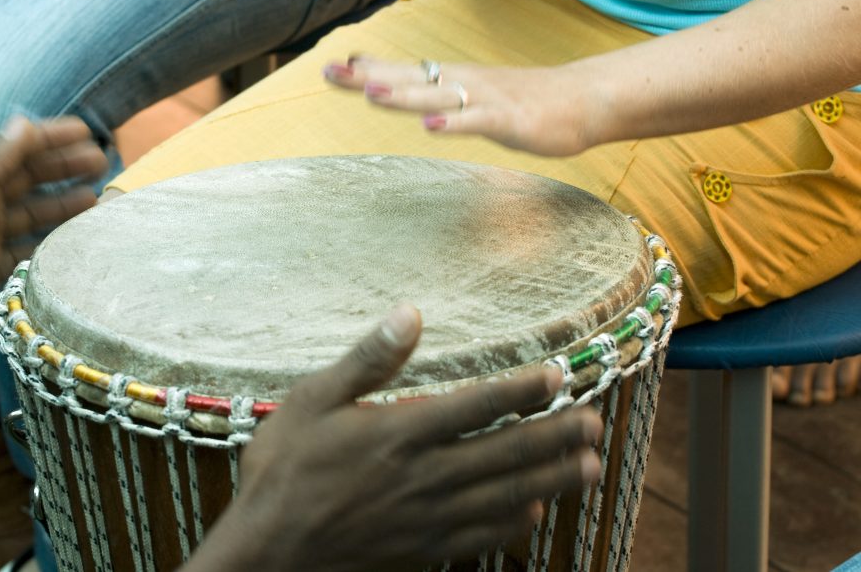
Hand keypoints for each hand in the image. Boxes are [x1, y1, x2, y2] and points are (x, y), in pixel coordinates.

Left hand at [0, 116, 107, 357]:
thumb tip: (24, 124)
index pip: (16, 151)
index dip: (50, 138)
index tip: (85, 132)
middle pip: (31, 179)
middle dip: (66, 167)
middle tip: (102, 162)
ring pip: (38, 212)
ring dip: (67, 202)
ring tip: (99, 197)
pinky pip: (35, 247)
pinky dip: (57, 241)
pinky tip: (80, 237)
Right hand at [191, 305, 601, 571]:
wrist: (267, 549)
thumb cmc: (284, 469)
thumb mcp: (311, 400)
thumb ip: (366, 359)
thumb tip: (410, 314)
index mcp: (398, 433)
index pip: (477, 406)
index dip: (523, 390)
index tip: (558, 375)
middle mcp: (423, 475)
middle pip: (505, 453)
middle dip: (555, 435)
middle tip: (594, 421)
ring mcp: (425, 516)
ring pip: (503, 496)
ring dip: (551, 479)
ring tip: (588, 466)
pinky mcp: (420, 547)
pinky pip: (480, 536)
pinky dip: (513, 524)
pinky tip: (535, 513)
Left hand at [324, 56, 609, 155]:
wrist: (583, 99)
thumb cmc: (524, 98)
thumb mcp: (475, 91)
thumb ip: (440, 91)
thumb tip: (410, 89)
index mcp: (454, 78)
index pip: (404, 69)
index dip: (369, 68)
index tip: (331, 65)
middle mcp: (463, 83)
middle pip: (408, 78)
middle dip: (368, 77)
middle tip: (330, 72)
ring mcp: (485, 100)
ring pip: (436, 96)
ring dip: (402, 95)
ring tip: (370, 92)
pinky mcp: (508, 120)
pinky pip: (476, 121)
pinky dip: (453, 124)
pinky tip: (429, 127)